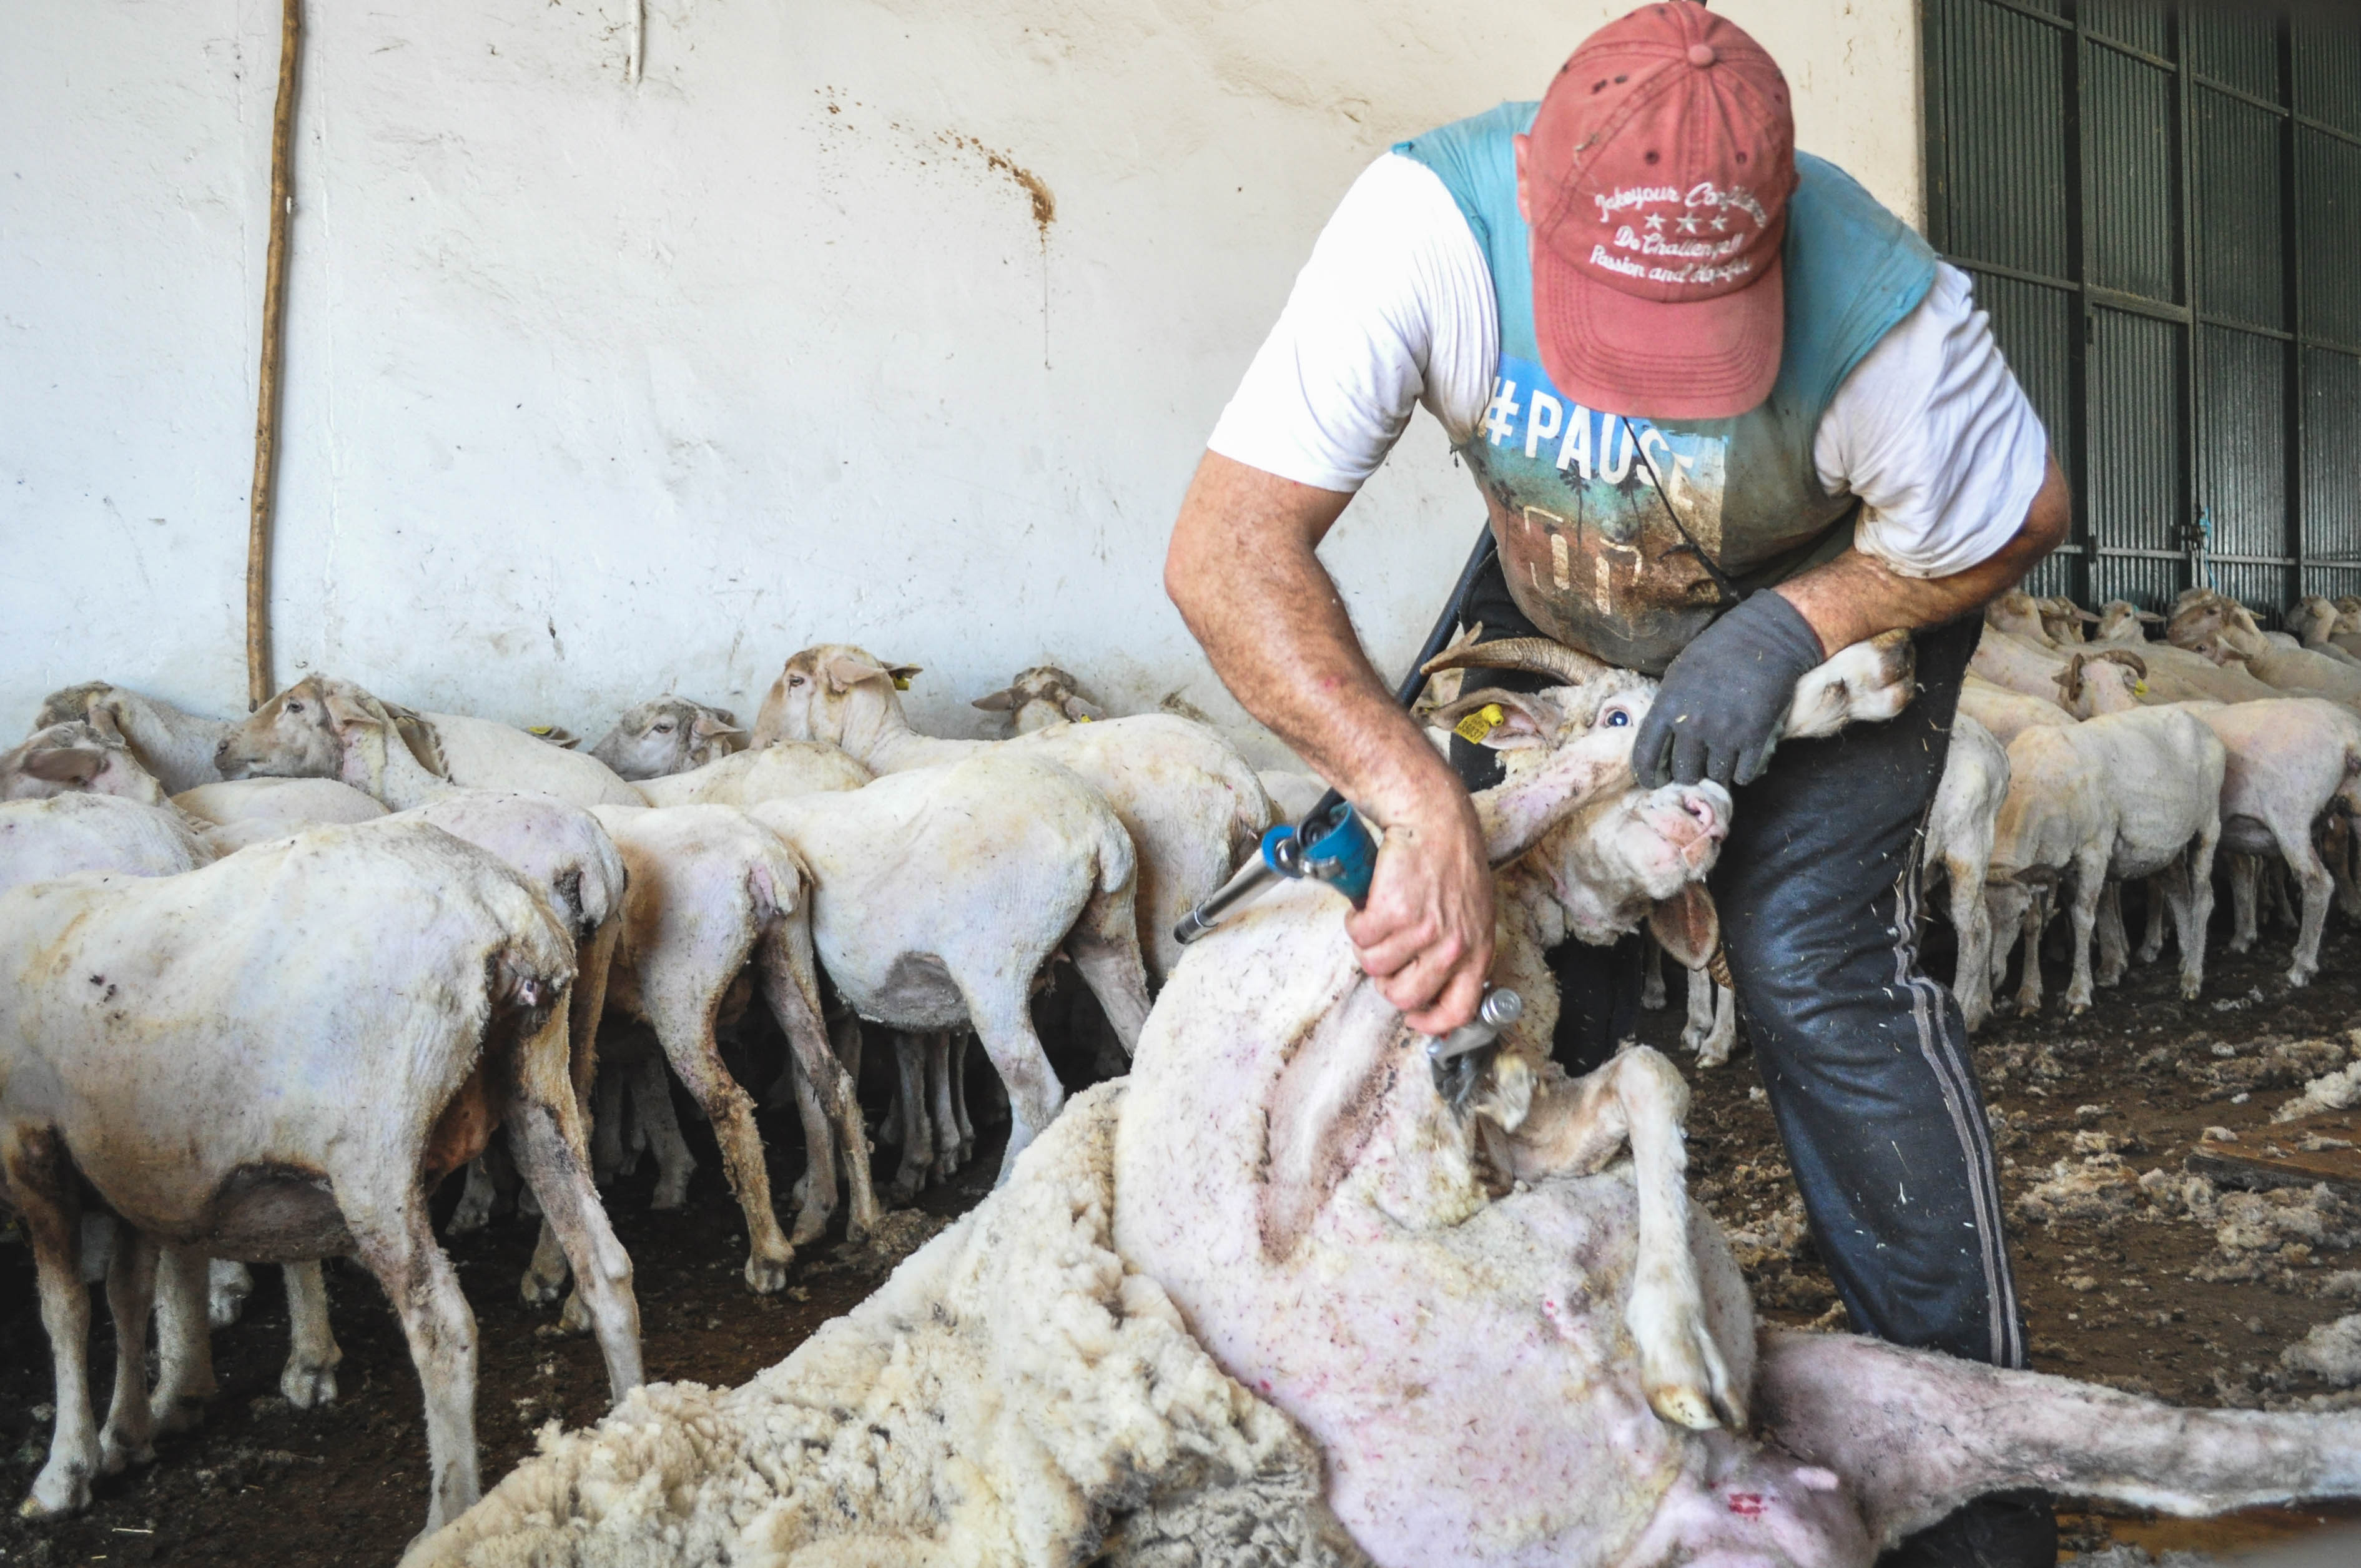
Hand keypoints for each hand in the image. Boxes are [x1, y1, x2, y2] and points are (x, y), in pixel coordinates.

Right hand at [1346, 784, 1494, 1034]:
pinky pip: (1359, 937)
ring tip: (1378, 918)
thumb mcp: (1471, 913)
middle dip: (1386, 981)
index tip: (1414, 1018)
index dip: (1431, 1023)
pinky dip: (1355, 922)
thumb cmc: (1450, 860)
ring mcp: (1422, 931)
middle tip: (1385, 956)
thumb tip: (1434, 986)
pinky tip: (1368, 904)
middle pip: (1404, 996)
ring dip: (1367, 945)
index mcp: (1476, 950)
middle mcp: (1452, 947)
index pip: (1458, 1010)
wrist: (1432, 817)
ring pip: (1374, 966)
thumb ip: (1460, 951)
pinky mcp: (1392, 913)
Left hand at [1633, 589, 1825, 790]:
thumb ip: (1667, 710)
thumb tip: (1660, 745)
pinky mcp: (1755, 737)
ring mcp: (1725, 733)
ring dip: (1717, 771)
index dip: (1648, 776)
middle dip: (1689, 773)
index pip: (1645, 757)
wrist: (1764, 639)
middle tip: (1696, 766)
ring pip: (1715, 776)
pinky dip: (1742, 772)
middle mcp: (1693, 724)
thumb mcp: (1678, 675)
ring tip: (1722, 757)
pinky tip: (1742, 759)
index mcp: (1667, 707)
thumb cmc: (1717, 652)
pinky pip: (1743, 774)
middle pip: (1684, 773)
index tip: (1655, 782)